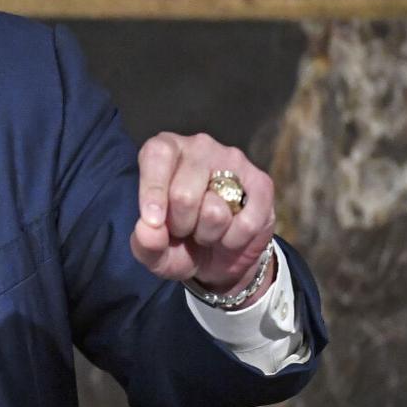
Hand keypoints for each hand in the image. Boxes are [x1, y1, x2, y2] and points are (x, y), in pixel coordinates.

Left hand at [129, 132, 276, 293]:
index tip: (153, 222)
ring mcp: (233, 160)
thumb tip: (148, 230)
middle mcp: (199, 147)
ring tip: (206, 230)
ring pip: (215, 211)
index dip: (153, 191)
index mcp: (165, 152)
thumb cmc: (179, 244)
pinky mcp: (262, 182)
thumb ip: (144, 243)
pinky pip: (246, 224)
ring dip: (208, 235)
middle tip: (184, 229)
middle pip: (183, 194)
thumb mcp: (155, 252)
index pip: (157, 155)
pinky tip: (229, 236)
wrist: (220, 258)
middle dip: (181, 226)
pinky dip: (233, 241)